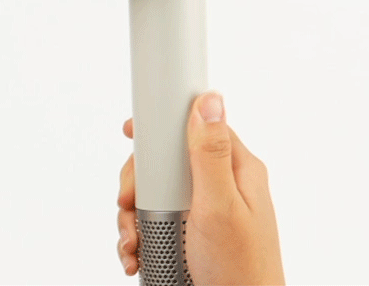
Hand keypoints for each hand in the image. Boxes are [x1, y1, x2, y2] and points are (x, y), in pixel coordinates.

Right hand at [117, 92, 284, 284]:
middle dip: (139, 184)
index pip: (196, 127)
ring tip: (132, 240)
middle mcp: (223, 186)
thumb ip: (210, 154)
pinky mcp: (193, 234)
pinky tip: (136, 252)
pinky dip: (140, 235)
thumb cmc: (240, 270)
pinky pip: (158, 221)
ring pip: (157, 194)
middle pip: (168, 162)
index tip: (134, 134)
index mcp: (237, 170)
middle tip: (128, 203)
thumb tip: (210, 99)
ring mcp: (207, 211)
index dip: (162, 129)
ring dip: (134, 216)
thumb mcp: (219, 207)